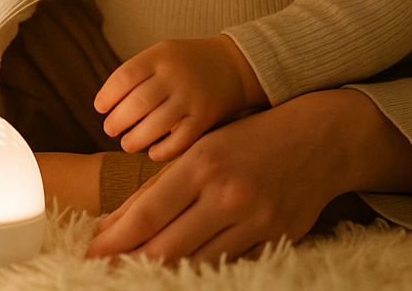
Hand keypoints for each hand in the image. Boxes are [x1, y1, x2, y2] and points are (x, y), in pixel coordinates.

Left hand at [85, 88, 411, 262]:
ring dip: (165, 273)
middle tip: (107, 270)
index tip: (92, 253)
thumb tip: (115, 224)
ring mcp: (255, 220)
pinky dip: (205, 270)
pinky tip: (185, 272)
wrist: (320, 138)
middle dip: (132, 261)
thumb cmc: (252, 139)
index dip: (116, 239)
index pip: (148, 213)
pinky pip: (232, 266)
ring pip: (197, 264)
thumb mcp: (203, 148)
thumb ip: (160, 186)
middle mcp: (228, 194)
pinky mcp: (276, 238)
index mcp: (203, 163)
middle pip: (168, 247)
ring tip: (139, 273)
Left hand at [93, 35, 265, 160]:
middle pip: (138, 102)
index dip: (107, 95)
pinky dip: (163, 150)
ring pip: (156, 124)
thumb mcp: (163, 53)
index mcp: (160, 55)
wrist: (234, 64)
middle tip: (110, 129)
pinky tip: (153, 153)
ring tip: (126, 144)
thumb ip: (138, 73)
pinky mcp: (206, 116)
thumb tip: (107, 105)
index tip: (100, 107)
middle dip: (117, 120)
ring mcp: (192, 96)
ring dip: (135, 139)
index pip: (124, 76)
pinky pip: (180, 140)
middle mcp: (176, 75)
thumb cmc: (188, 62)